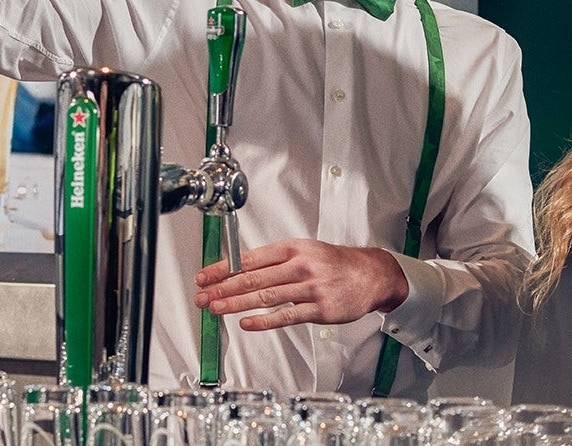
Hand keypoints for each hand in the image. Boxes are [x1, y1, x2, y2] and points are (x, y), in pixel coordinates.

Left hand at [192, 238, 409, 330]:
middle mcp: (300, 265)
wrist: (369, 275)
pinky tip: (246, 323)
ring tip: (216, 309)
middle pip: (253, 278)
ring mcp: (310, 288)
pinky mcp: (319, 309)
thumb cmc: (332, 263)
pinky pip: (286, 316)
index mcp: (292, 248)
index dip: (223, 268)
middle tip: (202, 297)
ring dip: (236, 303)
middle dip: (222, 288)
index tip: (203, 276)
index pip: (249, 258)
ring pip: (265, 296)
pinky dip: (264, 320)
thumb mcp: (304, 250)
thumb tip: (238, 269)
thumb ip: (274, 260)